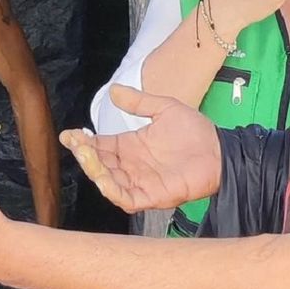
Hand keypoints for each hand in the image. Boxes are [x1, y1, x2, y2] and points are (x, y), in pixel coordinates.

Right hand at [60, 86, 221, 212]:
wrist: (219, 150)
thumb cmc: (195, 131)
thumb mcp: (163, 108)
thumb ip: (139, 102)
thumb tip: (113, 90)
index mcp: (129, 146)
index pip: (98, 146)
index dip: (81, 141)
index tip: (69, 133)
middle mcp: (130, 165)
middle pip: (98, 164)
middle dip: (84, 155)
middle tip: (78, 144)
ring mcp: (140, 182)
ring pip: (108, 181)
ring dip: (95, 171)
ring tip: (87, 157)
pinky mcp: (151, 196)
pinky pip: (126, 198)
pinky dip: (113, 191)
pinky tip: (104, 179)